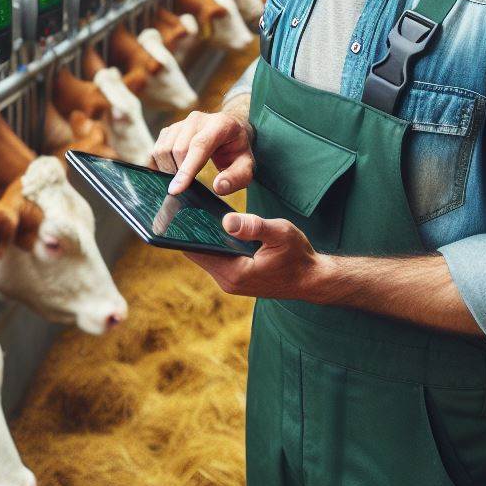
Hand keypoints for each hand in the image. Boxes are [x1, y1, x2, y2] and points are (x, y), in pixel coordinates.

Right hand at [150, 109, 254, 195]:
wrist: (230, 131)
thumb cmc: (237, 151)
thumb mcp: (246, 166)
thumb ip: (236, 178)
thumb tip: (218, 187)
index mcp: (220, 124)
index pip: (199, 146)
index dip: (186, 169)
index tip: (175, 190)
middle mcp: (197, 119)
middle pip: (177, 150)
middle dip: (179, 173)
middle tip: (189, 186)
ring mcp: (181, 123)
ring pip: (162, 150)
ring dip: (168, 170)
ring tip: (183, 178)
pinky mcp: (169, 129)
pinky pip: (156, 150)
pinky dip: (160, 165)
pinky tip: (173, 171)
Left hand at [182, 212, 328, 299]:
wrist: (312, 280)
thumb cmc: (299, 256)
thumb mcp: (280, 234)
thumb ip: (254, 227)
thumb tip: (227, 221)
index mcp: (235, 272)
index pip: (197, 251)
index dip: (184, 232)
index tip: (174, 211)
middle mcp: (228, 280)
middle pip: (196, 253)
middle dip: (188, 232)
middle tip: (177, 205)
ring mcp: (230, 281)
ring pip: (204, 255)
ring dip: (199, 237)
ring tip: (188, 211)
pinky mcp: (235, 278)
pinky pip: (214, 258)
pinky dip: (210, 243)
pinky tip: (207, 225)